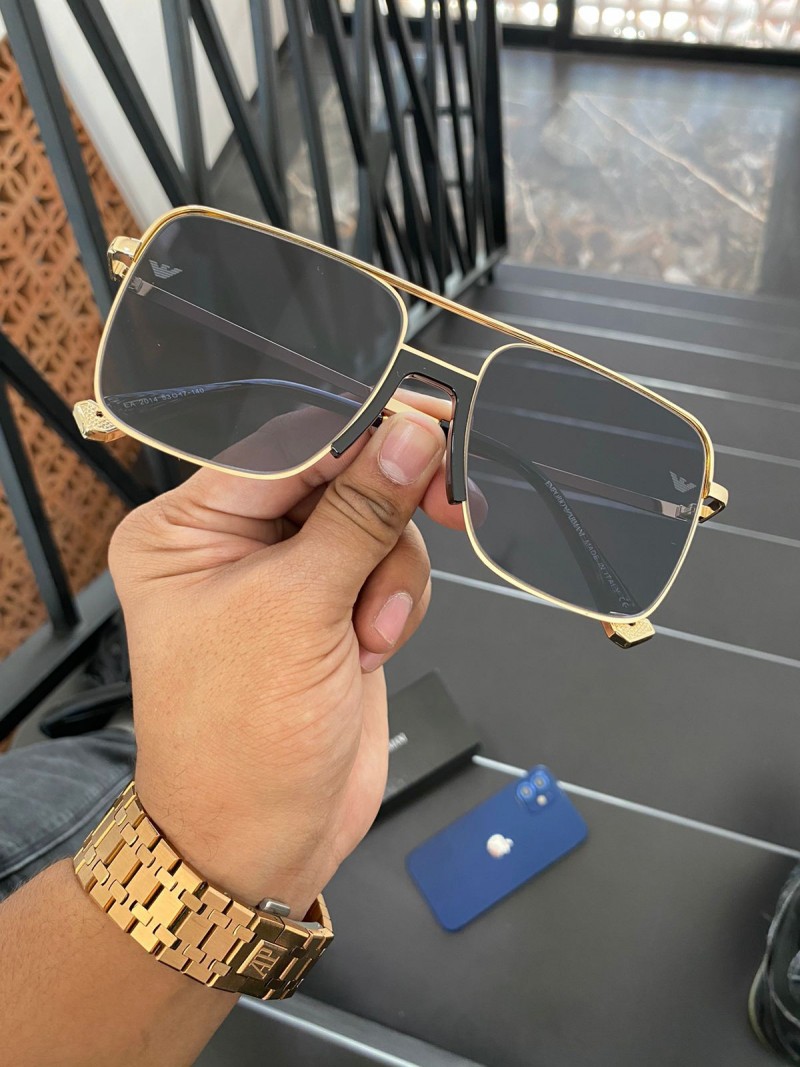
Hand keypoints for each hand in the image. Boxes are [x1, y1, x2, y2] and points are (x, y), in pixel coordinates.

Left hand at [109, 407, 462, 916]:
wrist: (264, 841)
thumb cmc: (237, 744)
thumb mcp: (296, 611)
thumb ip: (359, 515)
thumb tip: (408, 435)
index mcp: (186, 528)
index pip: (283, 446)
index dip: (359, 430)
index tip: (425, 420)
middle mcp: (233, 543)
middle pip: (336, 475)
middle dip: (385, 503)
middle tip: (443, 500)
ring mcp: (289, 577)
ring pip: (374, 521)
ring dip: (388, 572)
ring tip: (369, 629)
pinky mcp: (333, 607)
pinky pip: (389, 566)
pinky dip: (396, 600)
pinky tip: (370, 645)